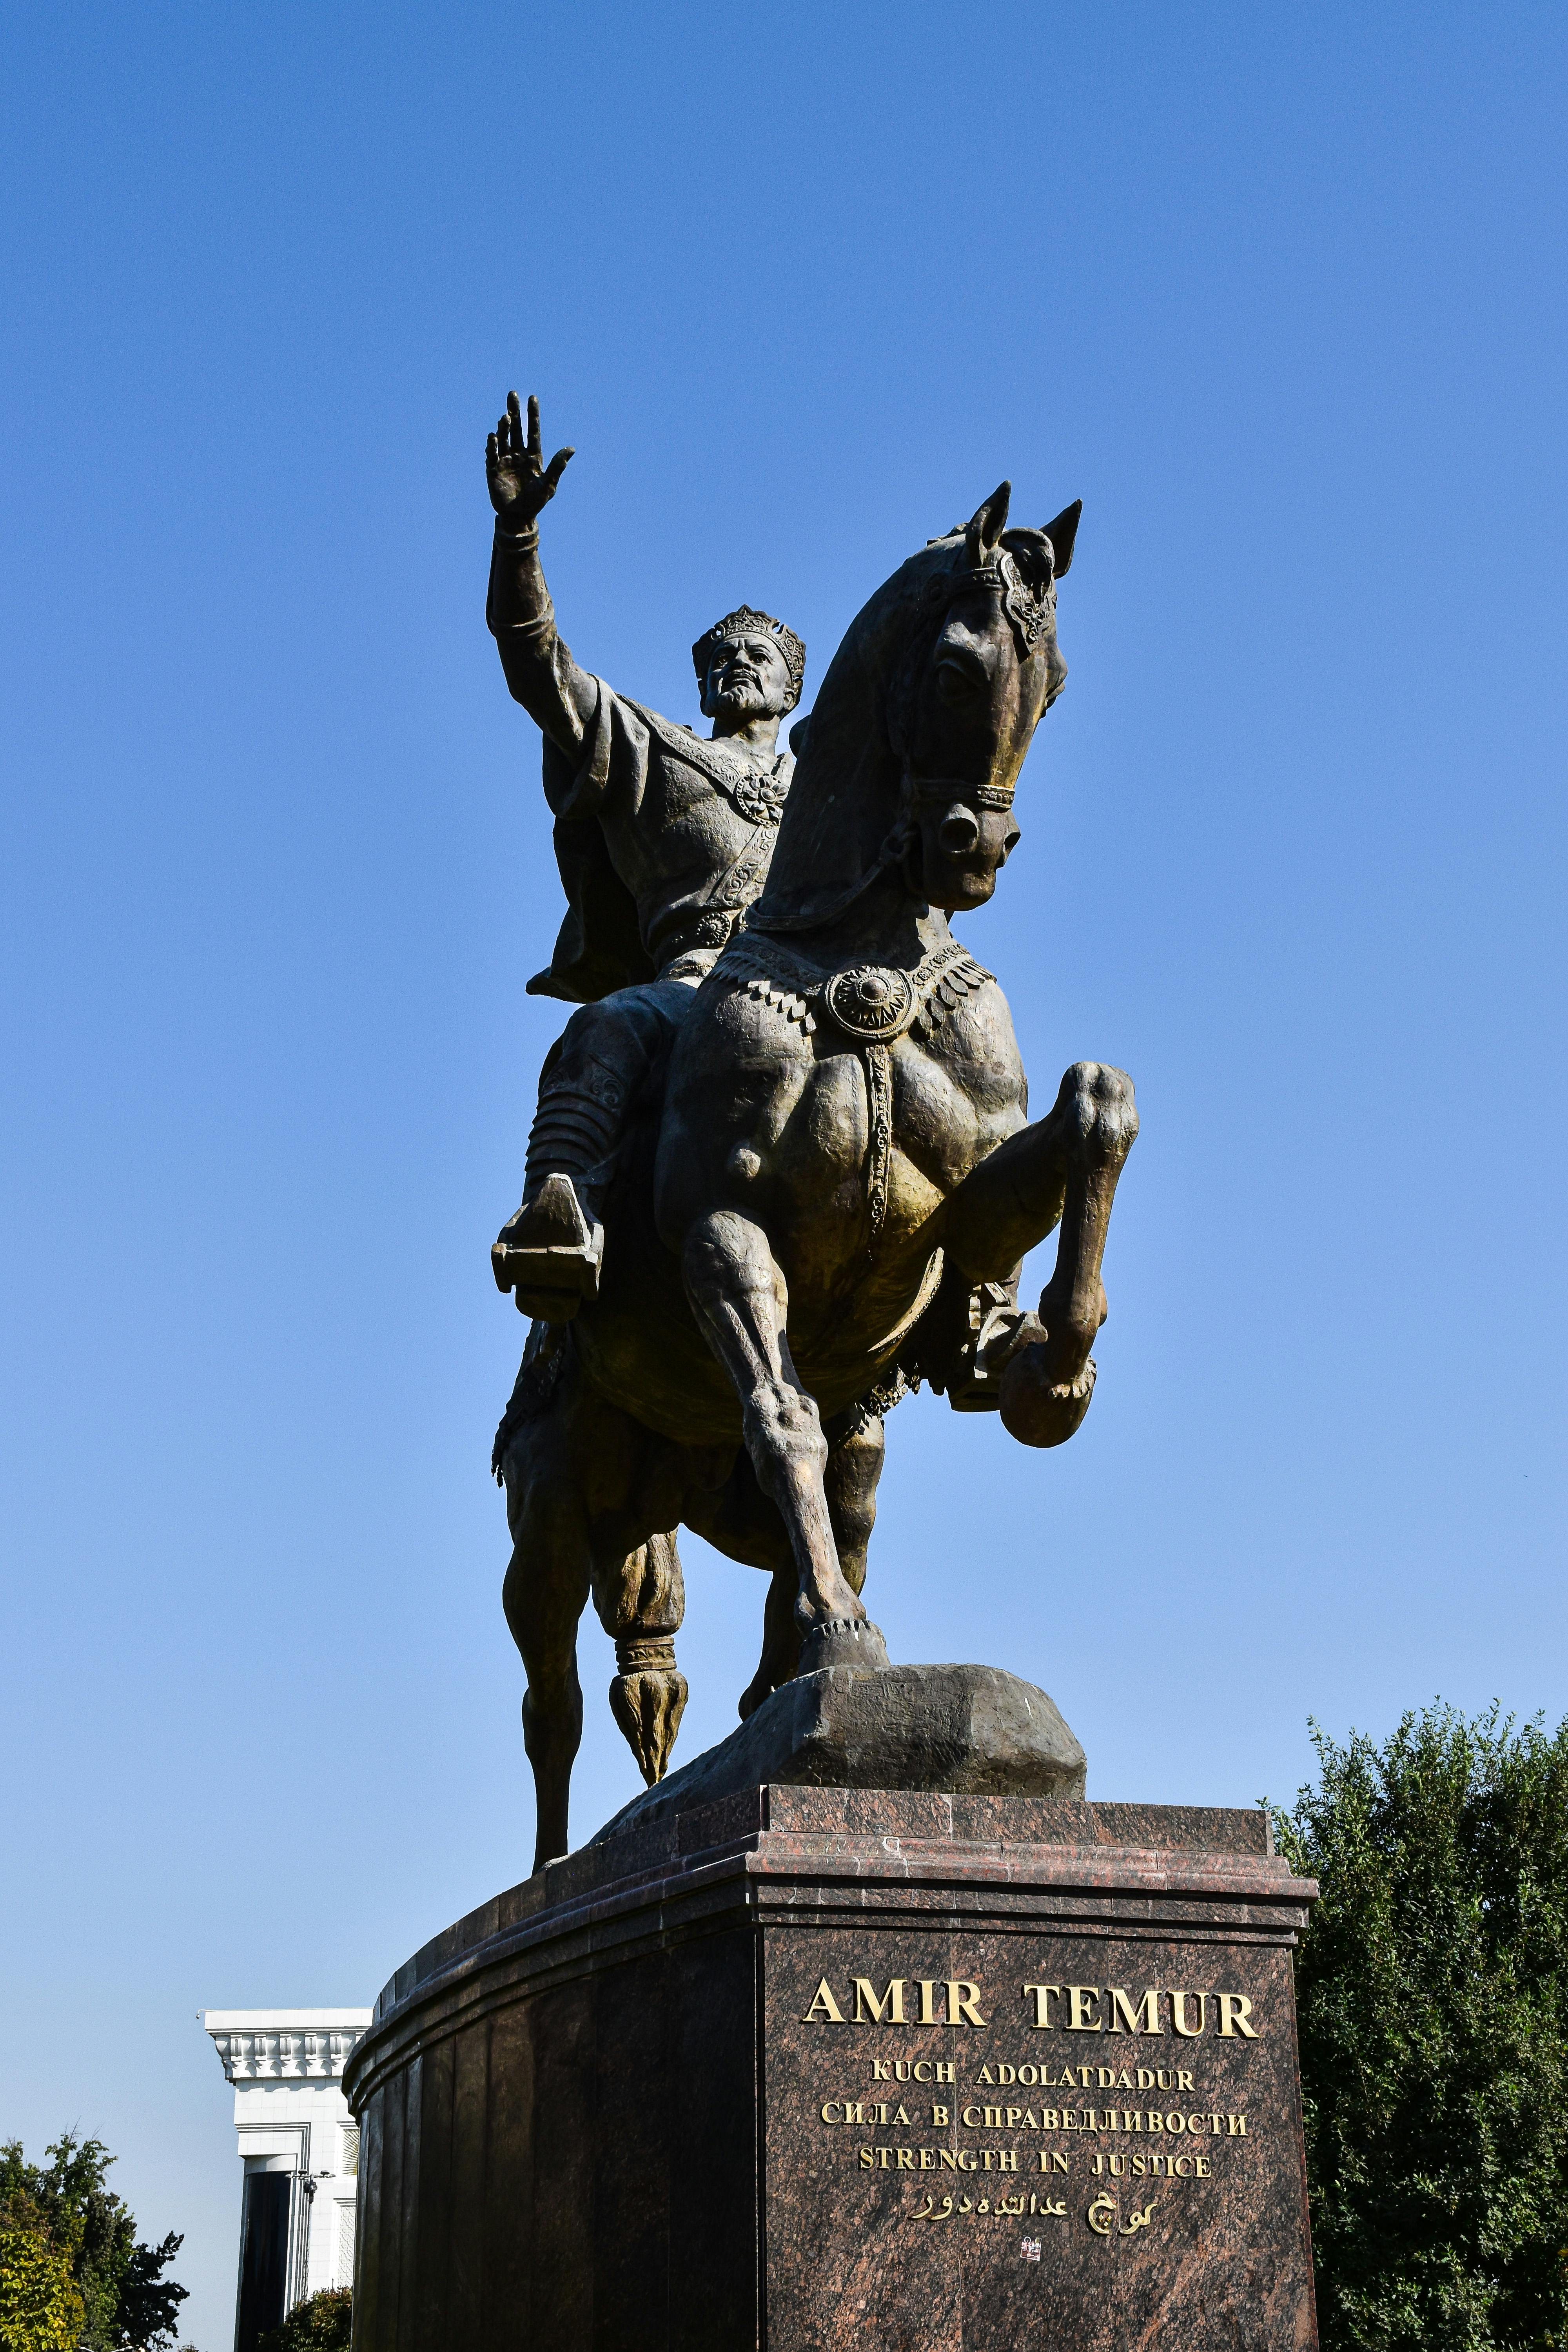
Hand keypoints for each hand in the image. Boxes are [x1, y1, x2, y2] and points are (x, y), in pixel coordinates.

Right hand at [487, 391, 573, 526]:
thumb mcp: (549, 484)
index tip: (532, 398)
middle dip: (514, 412)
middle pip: (516, 429)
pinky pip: (492, 455)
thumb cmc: (536, 501)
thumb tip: (571, 449)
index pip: (533, 431)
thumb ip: (557, 466)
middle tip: (512, 394)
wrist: (519, 517)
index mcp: (533, 456)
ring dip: (503, 428)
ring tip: (504, 417)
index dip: (532, 415)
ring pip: (503, 439)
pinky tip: (493, 438)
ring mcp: (505, 461)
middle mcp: (518, 454)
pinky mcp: (493, 470)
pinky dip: (492, 447)